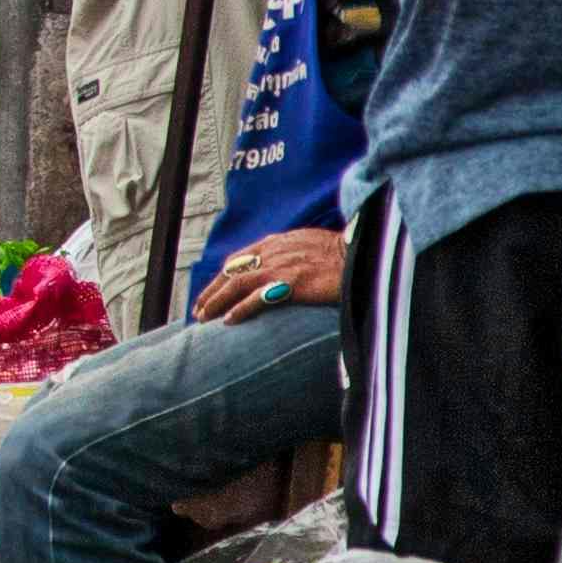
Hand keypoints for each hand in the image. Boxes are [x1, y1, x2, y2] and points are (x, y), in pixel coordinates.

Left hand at [202, 225, 346, 314]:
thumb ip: (290, 253)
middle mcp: (273, 251)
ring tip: (204, 317)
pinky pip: (257, 298)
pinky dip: (240, 309)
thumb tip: (283, 269)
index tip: (212, 291)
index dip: (221, 276)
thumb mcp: (309, 244)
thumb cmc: (342, 253)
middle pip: (230, 271)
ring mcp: (281, 267)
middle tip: (198, 308)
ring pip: (237, 283)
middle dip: (211, 290)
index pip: (238, 259)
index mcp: (276, 242)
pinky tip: (229, 320)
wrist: (363, 255)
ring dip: (217, 301)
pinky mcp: (291, 283)